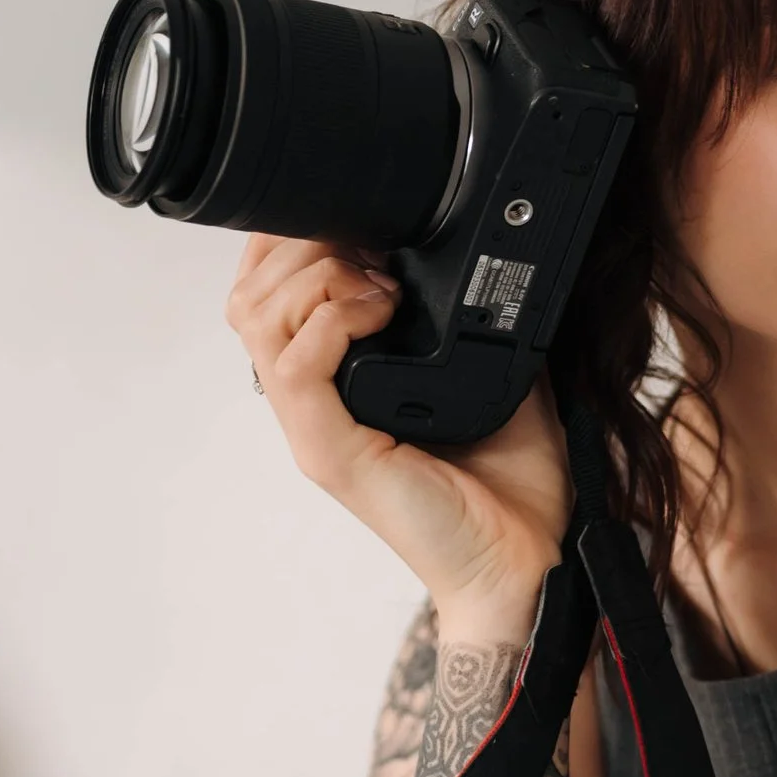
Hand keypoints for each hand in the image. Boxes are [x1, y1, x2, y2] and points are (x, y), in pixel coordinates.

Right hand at [225, 235, 572, 621]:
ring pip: (259, 323)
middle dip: (302, 247)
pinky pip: (294, 369)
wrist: (527, 558)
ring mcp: (315, 430)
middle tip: (371, 248)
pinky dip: (330, 322)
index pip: (268, 295)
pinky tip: (379, 312)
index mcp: (335, 384)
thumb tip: (480, 247)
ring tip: (380, 284)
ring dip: (318, 279)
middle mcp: (312, 405)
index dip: (292, 243)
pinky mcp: (331, 454)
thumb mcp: (489, 367)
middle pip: (249, 298)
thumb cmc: (508, 480)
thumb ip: (464, 310)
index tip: (353, 218)